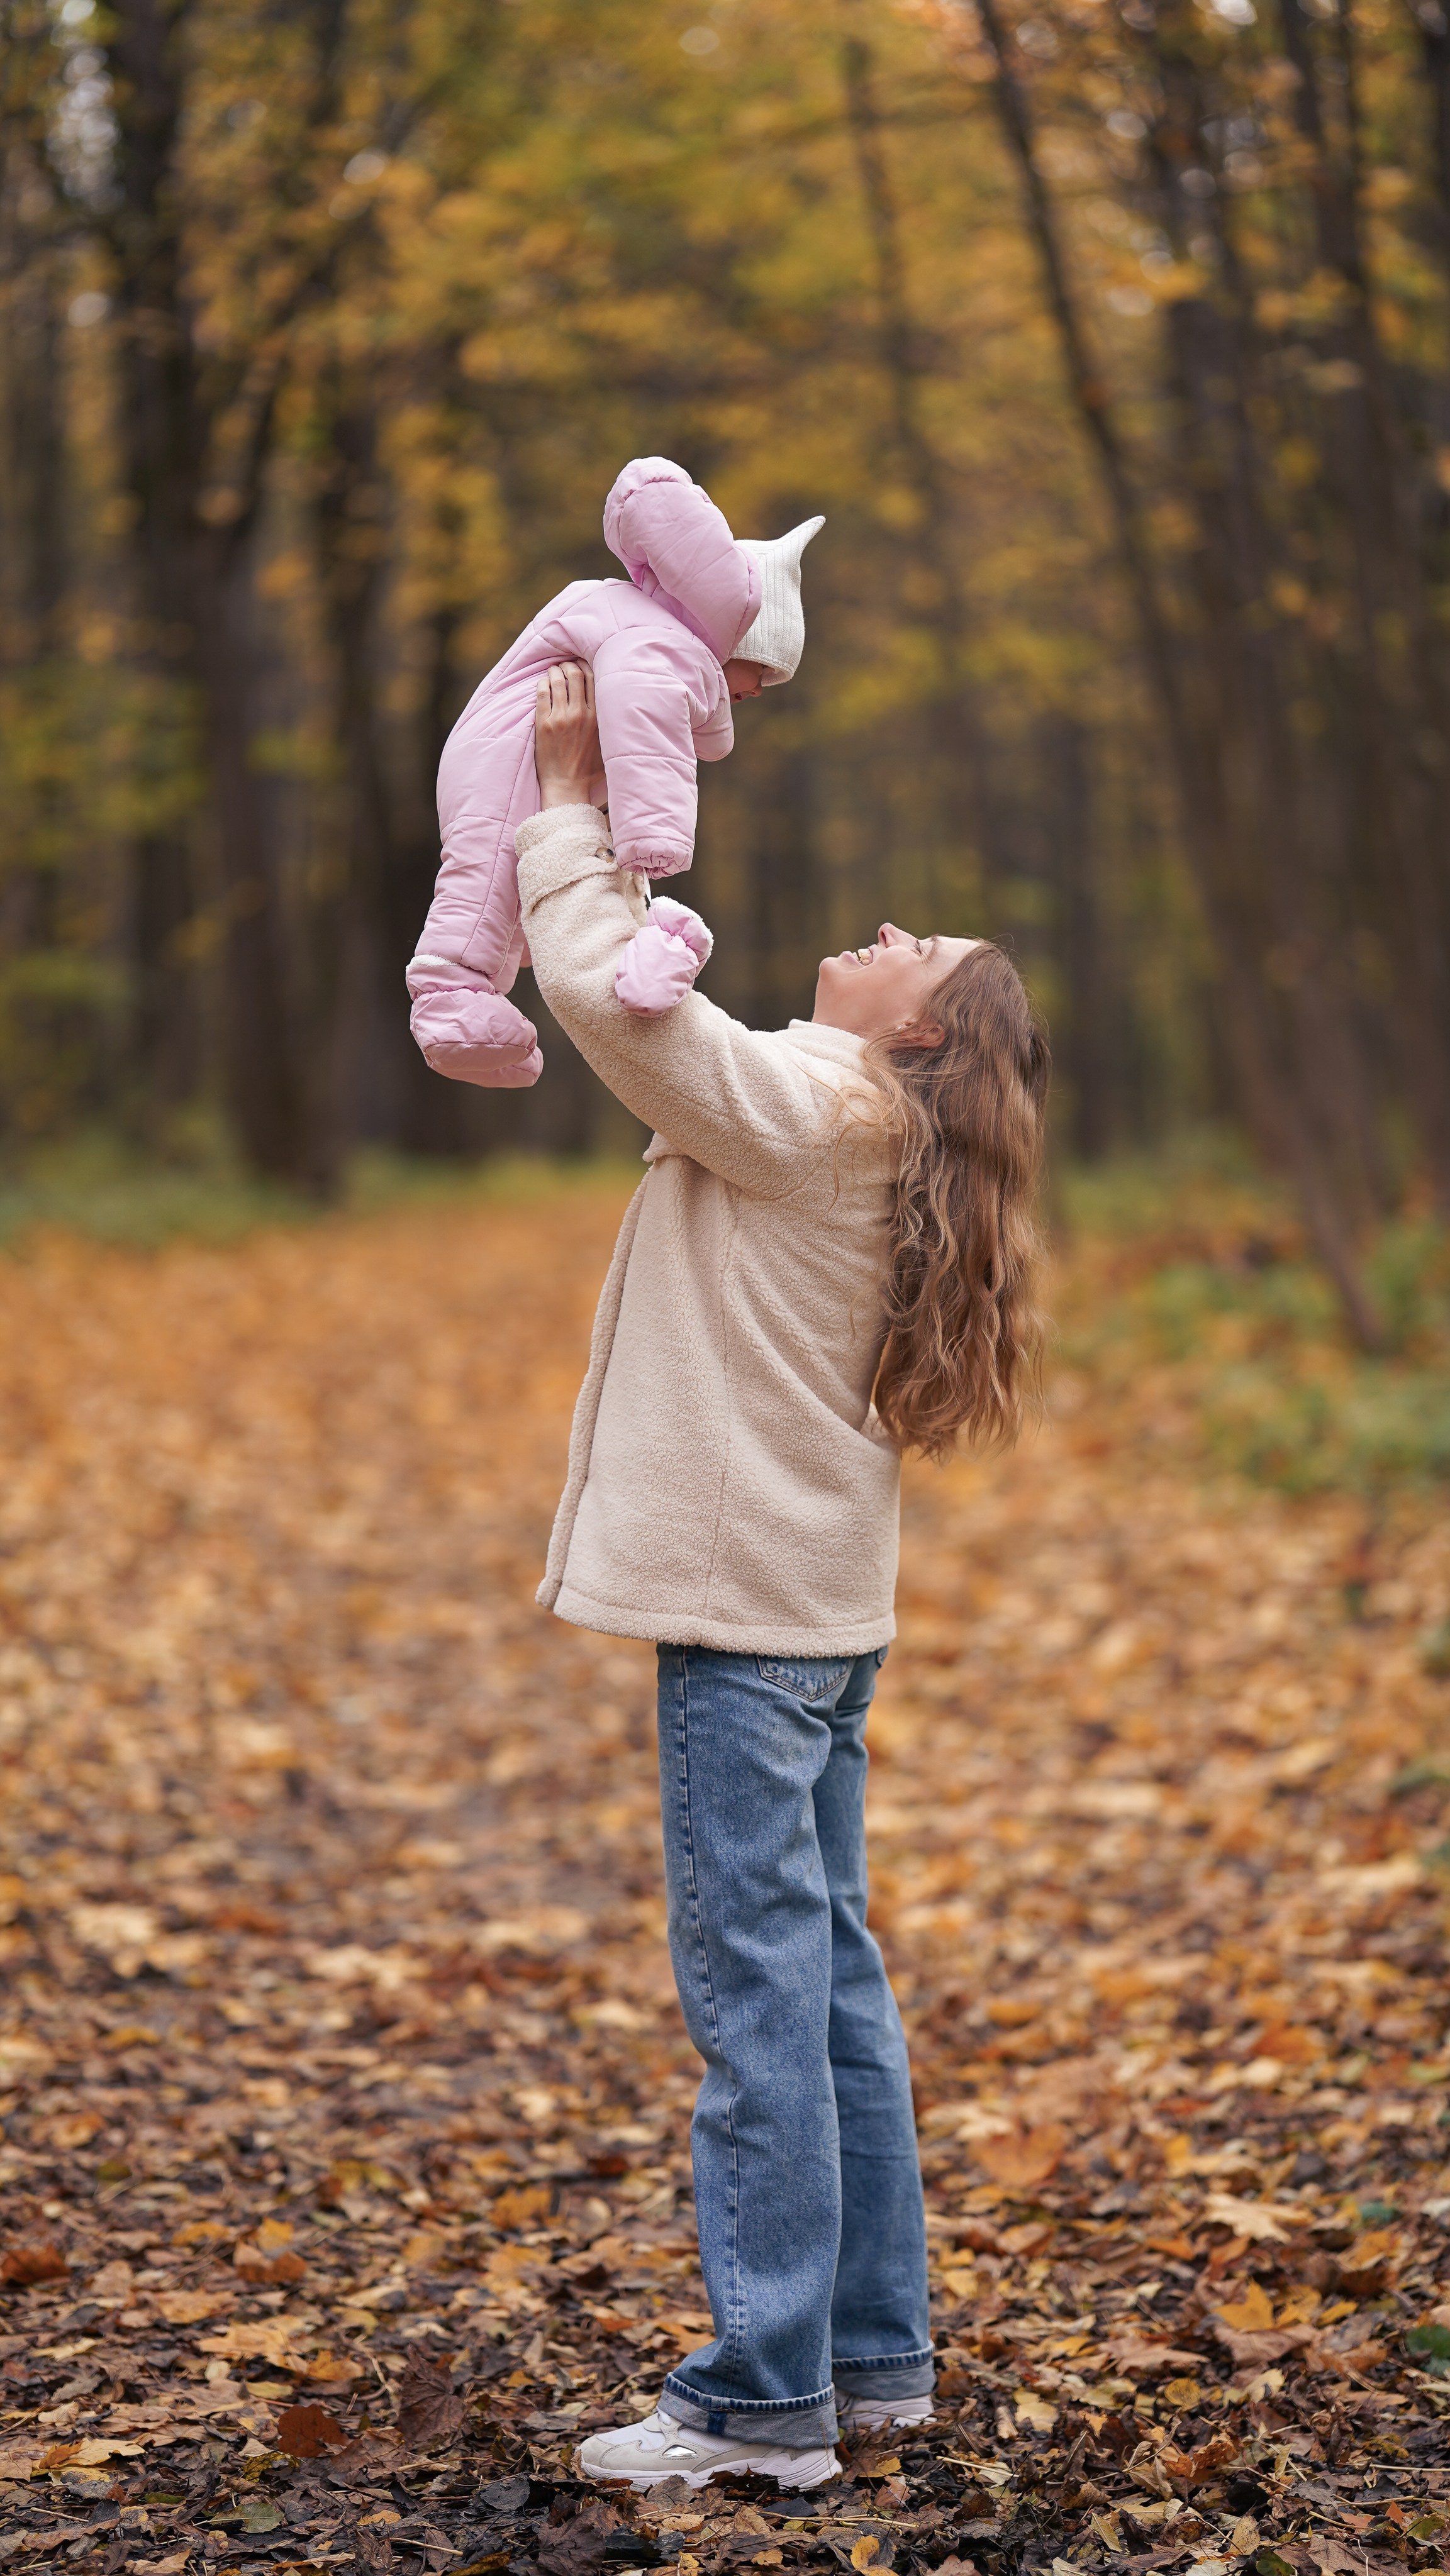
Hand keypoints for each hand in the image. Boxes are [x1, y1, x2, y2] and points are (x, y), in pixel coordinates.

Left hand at [535, 661, 606, 810]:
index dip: (584, 665)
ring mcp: (562, 718)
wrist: (567, 786)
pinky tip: (542, 683)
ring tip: (552, 671)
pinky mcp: (544, 724)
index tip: (579, 664)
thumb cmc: (588, 769)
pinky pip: (542, 693)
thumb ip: (608, 724)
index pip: (592, 679)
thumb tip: (612, 715)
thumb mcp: (606, 744)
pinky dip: (542, 683)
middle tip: (563, 666)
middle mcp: (581, 714)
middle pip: (575, 674)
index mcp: (598, 717)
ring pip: (558, 680)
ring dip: (554, 671)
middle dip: (568, 665)